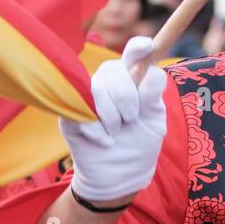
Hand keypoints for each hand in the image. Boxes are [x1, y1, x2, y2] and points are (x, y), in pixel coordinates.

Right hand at [60, 36, 166, 203]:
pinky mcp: (69, 114)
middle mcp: (107, 83)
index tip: (147, 46)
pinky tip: (105, 142)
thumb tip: (151, 72)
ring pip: (97, 90)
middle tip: (131, 120)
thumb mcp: (155, 121)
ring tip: (117, 133)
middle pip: (115, 70)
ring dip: (112, 116)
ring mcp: (86, 96)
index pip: (133, 55)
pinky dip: (98, 131)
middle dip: (128, 98)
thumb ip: (153, 96)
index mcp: (131, 80)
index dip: (138, 48)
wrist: (121, 176)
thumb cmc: (139, 144)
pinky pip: (81, 112)